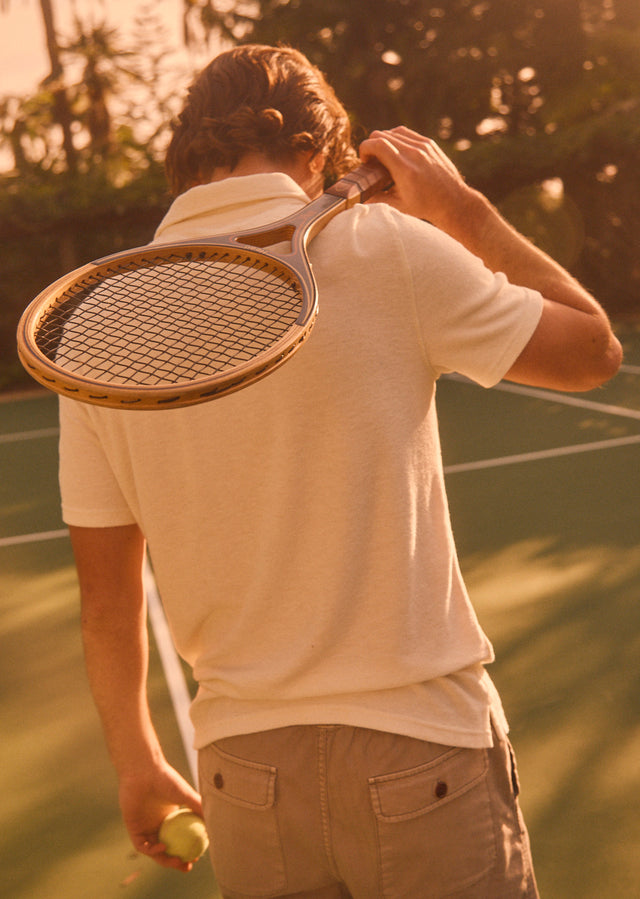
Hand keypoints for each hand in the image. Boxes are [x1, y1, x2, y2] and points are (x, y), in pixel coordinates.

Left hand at [118, 758, 203, 871]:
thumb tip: (215, 823)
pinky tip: (163, 848)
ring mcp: (145, 828)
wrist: (143, 771)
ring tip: (179, 863)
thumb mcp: (186, 795)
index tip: (198, 855)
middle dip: (177, 861)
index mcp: (170, 818)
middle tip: (188, 866)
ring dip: (166, 860)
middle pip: (168, 849)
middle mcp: (158, 825)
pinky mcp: (133, 829)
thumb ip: (199, 808)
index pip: (179, 839)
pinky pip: (143, 846)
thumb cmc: (165, 779)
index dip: (188, 849)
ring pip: (156, 851)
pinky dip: (153, 850)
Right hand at [359, 126, 473, 231]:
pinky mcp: (430, 144)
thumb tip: (360, 197)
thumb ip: (378, 198)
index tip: (364, 160)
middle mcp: (414, 154)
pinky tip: (397, 151)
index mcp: (404, 169)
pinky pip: (407, 133)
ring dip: (384, 140)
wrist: (453, 201)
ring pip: (394, 131)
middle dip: (372, 145)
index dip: (364, 148)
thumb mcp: (399, 205)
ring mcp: (424, 146)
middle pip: (383, 135)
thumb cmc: (425, 206)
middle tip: (372, 161)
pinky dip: (397, 139)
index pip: (377, 144)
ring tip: (384, 156)